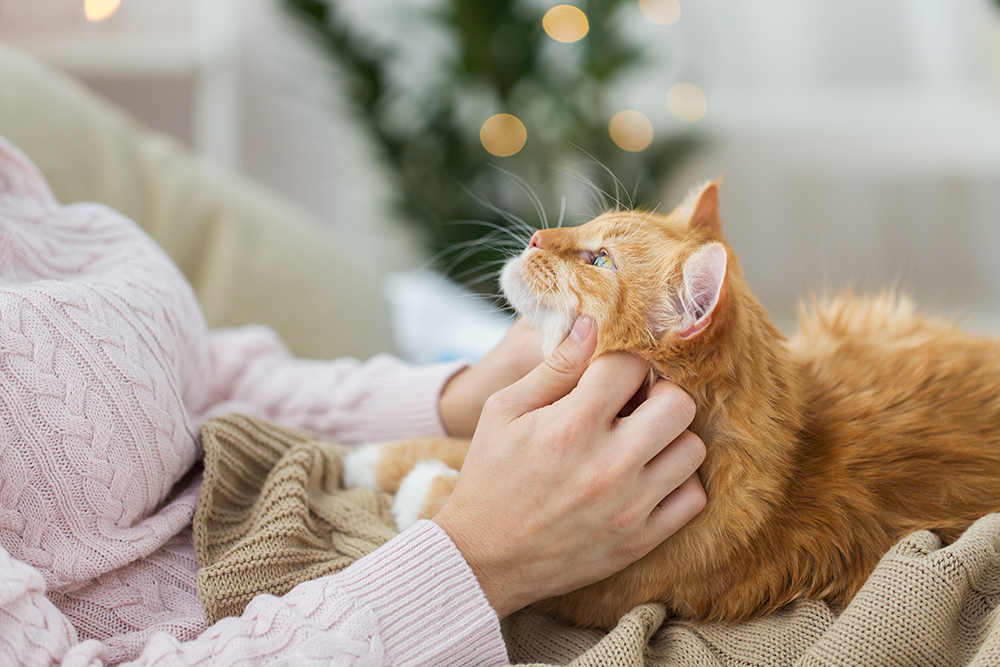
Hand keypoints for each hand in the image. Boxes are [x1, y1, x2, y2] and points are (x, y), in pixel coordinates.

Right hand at [433, 316, 706, 618]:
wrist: (484, 558)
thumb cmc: (491, 476)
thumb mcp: (504, 411)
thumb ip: (553, 368)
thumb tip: (592, 325)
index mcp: (573, 426)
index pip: (632, 365)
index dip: (622, 361)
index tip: (610, 373)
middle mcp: (610, 464)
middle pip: (678, 402)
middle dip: (657, 392)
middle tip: (633, 402)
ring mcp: (630, 505)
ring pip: (693, 448)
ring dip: (670, 436)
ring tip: (641, 439)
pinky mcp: (641, 538)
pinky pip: (693, 497)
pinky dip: (678, 482)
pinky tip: (648, 475)